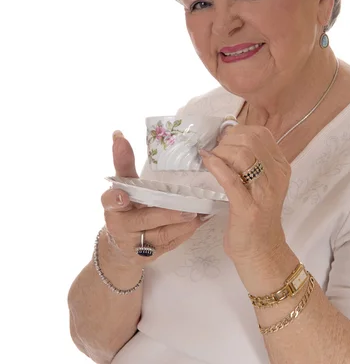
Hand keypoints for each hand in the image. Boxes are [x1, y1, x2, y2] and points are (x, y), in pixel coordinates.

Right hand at [100, 131, 207, 264]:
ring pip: (161, 235)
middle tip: (186, 208)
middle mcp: (121, 227)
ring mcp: (136, 245)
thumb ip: (123, 162)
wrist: (121, 249)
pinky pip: (170, 244)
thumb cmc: (125, 209)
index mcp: (113, 208)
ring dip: (181, 224)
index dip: (116, 199)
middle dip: (166, 214)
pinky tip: (198, 222)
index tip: (123, 196)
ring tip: (197, 214)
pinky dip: (185, 233)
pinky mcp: (151, 256)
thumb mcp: (123, 186)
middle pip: (144, 220)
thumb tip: (118, 134)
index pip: (111, 202)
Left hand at [199, 125, 290, 275]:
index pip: (261, 134)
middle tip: (215, 151)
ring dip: (220, 152)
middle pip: (251, 140)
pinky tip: (206, 162)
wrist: (261, 250)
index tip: (224, 141)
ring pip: (242, 155)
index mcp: (280, 167)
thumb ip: (251, 160)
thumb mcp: (260, 182)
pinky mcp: (248, 207)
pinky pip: (231, 179)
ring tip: (211, 159)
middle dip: (227, 140)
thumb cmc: (256, 214)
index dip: (238, 131)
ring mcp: (264, 191)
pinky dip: (216, 166)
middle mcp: (276, 176)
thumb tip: (226, 136)